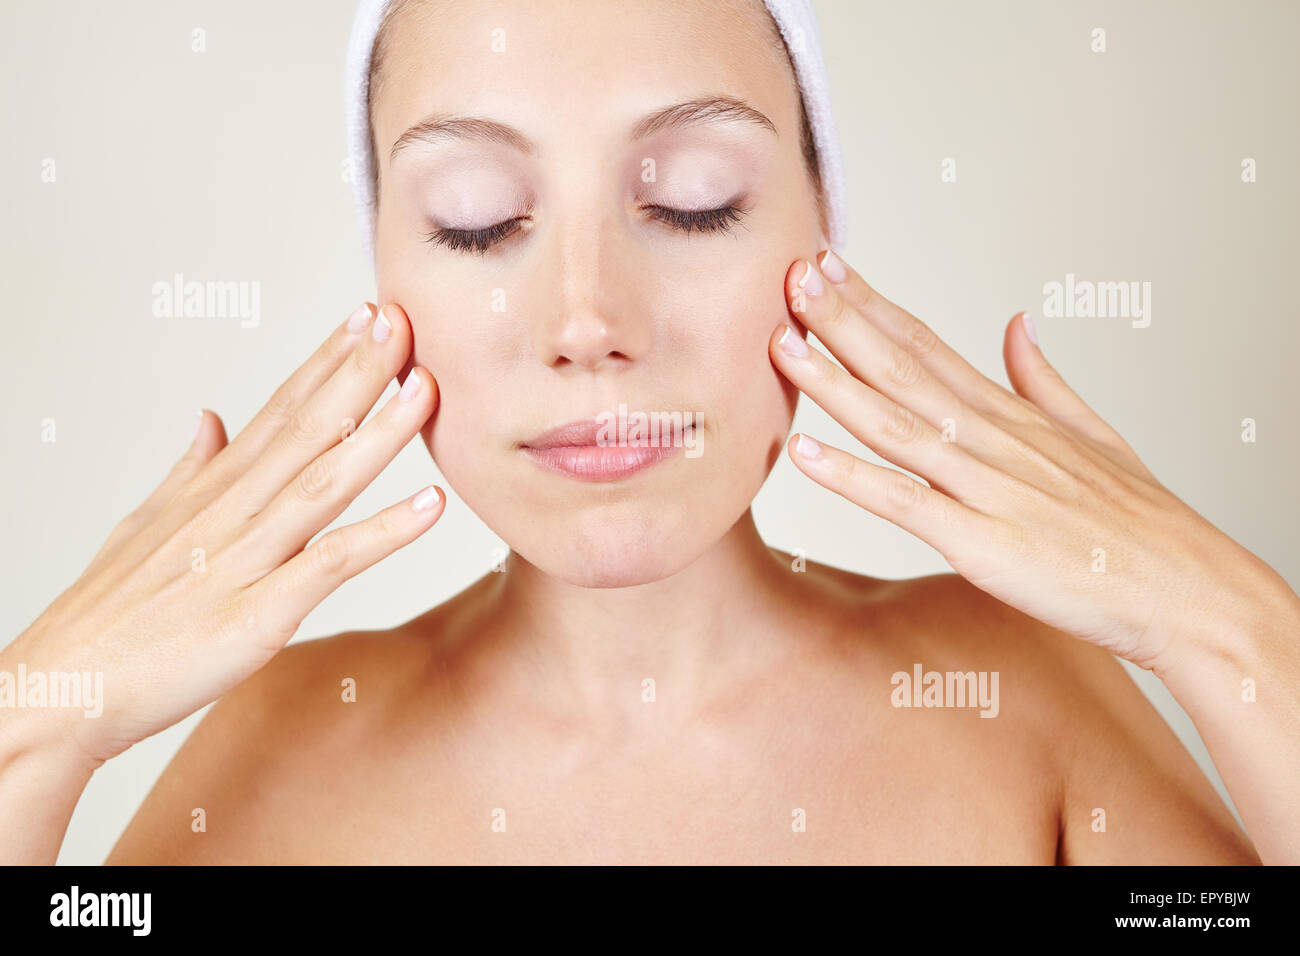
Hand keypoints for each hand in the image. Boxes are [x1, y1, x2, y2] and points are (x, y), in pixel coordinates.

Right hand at [2, 302, 443, 765]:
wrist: (61, 689)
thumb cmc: (107, 615)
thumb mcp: (146, 525)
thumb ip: (190, 471)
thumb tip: (211, 418)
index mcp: (213, 489)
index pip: (281, 409)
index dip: (327, 361)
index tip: (369, 316)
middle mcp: (233, 511)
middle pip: (307, 429)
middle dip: (360, 372)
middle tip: (406, 320)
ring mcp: (246, 559)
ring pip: (324, 482)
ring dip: (380, 434)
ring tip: (426, 388)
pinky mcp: (258, 613)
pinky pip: (332, 564)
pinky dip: (384, 534)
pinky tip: (432, 505)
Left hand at [768, 250, 1293, 671]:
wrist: (1185, 590)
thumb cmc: (1140, 521)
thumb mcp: (1094, 432)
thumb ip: (1044, 378)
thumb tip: (1016, 322)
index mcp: (1010, 413)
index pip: (927, 343)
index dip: (871, 305)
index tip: (826, 268)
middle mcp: (991, 438)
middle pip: (902, 367)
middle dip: (841, 321)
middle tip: (789, 276)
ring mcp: (984, 487)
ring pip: (894, 422)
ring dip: (832, 381)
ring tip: (781, 343)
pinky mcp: (980, 541)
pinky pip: (902, 503)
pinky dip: (850, 478)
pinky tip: (804, 452)